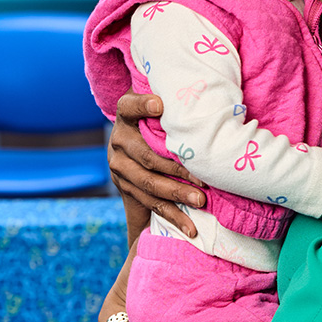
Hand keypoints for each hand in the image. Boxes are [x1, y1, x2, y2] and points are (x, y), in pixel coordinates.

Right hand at [110, 91, 206, 245]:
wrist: (133, 140)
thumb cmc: (158, 119)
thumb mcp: (158, 106)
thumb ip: (166, 103)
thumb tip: (189, 94)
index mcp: (125, 116)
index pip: (129, 106)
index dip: (143, 105)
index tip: (160, 104)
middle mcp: (119, 141)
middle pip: (148, 158)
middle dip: (177, 170)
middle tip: (203, 180)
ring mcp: (119, 167)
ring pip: (149, 184)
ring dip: (177, 195)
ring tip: (200, 201)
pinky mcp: (126, 188)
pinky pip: (150, 204)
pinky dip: (173, 216)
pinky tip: (190, 227)